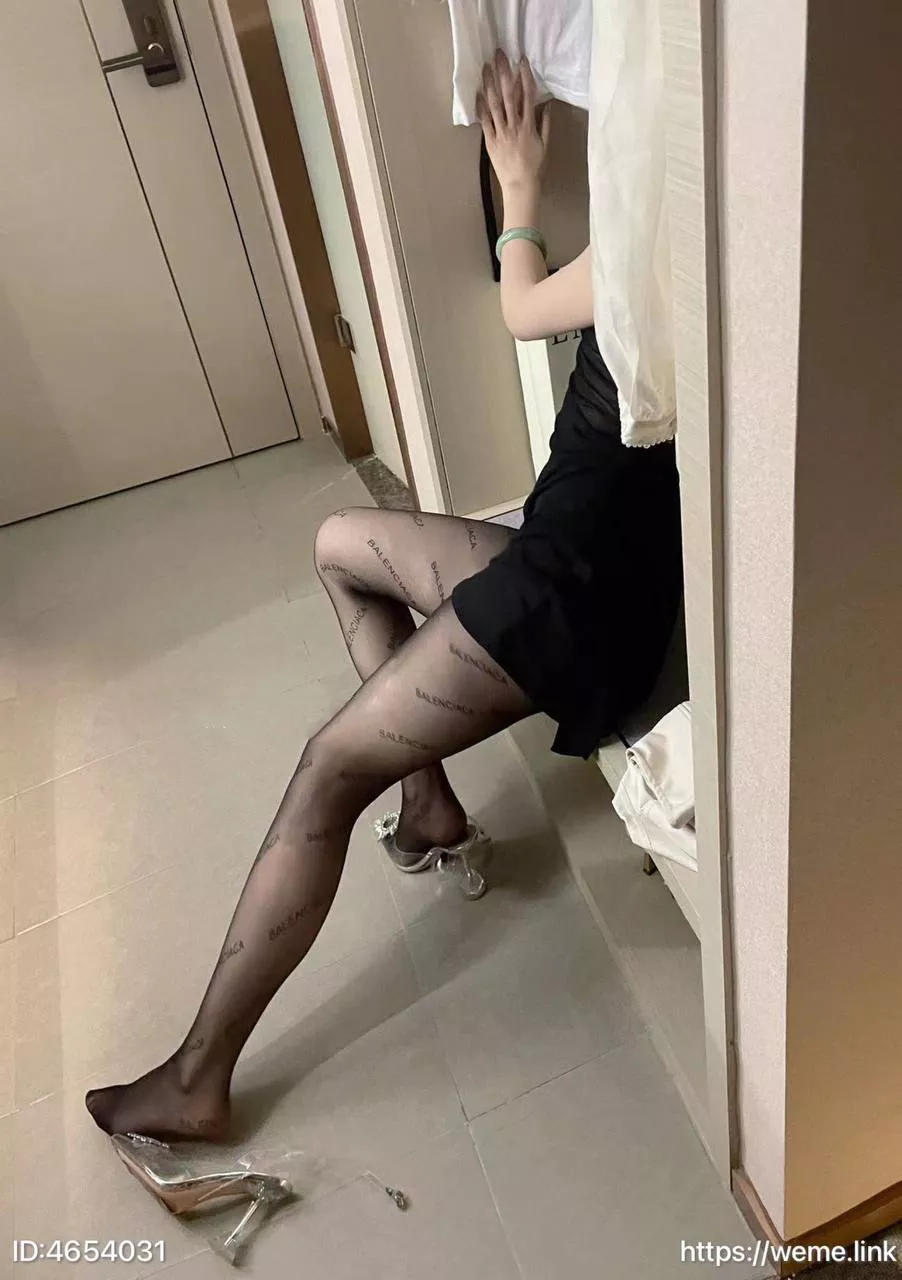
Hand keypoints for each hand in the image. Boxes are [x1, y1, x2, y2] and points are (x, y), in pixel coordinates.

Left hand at [477, 51, 550, 192]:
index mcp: (529, 125)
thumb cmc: (535, 167)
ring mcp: (501, 133)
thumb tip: (547, 106)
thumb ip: (545, 125)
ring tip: (485, 68)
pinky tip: (478, 94)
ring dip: (490, 84)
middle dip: (504, 73)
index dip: (525, 76)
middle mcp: (514, 126)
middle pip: (508, 94)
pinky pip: (485, 122)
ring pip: (494, 104)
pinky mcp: (491, 142)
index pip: (528, 95)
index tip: (522, 61)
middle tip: (499, 56)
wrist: (521, 186)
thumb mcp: (545, 145)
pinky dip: (481, 107)